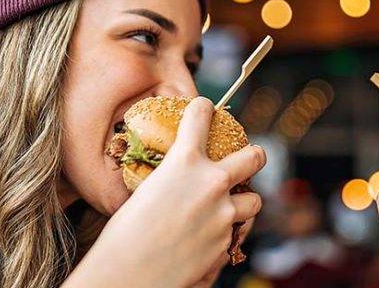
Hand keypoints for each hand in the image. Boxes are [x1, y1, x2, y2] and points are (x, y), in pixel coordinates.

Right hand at [66, 97, 264, 287]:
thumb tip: (178, 184)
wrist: (127, 275)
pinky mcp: (226, 244)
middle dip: (255, 155)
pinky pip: (235, 234)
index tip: (205, 108)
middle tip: (253, 156)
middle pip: (253, 158)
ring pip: (254, 201)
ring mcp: (224, 215)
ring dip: (244, 202)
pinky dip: (225, 235)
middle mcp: (212, 183)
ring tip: (231, 207)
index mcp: (184, 162)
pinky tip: (206, 241)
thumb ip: (172, 182)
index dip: (203, 110)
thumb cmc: (123, 235)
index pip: (200, 118)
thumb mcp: (146, 193)